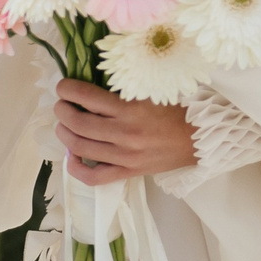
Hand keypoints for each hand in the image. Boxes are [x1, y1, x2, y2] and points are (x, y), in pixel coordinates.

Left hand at [53, 78, 196, 182]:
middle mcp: (124, 133)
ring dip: (64, 134)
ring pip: (81, 147)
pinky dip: (76, 169)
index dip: (67, 89)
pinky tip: (72, 157)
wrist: (198, 139)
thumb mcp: (148, 91)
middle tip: (61, 104)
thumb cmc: (173, 111)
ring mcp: (125, 156)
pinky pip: (95, 177)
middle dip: (62, 110)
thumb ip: (120, 89)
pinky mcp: (128, 172)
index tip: (63, 86)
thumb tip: (88, 84)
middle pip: (78, 122)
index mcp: (130, 109)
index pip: (86, 96)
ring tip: (63, 125)